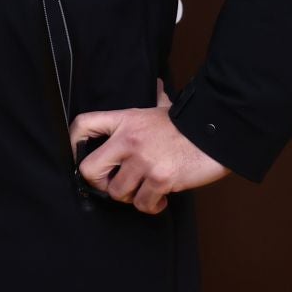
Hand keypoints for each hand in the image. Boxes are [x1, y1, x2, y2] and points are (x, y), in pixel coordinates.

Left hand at [69, 81, 229, 214]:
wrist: (217, 131)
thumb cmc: (190, 122)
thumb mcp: (165, 107)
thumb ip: (156, 100)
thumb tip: (158, 85)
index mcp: (125, 120)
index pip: (84, 124)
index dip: (74, 142)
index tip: (78, 154)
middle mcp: (128, 140)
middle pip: (90, 169)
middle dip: (99, 184)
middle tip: (114, 186)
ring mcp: (143, 161)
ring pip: (117, 193)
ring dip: (130, 197)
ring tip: (144, 192)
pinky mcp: (160, 179)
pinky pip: (143, 203)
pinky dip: (151, 206)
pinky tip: (161, 199)